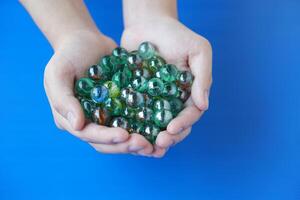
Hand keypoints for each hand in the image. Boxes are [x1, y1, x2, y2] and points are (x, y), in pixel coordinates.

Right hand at [44, 30, 153, 154]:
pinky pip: (133, 120)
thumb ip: (62, 99)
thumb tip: (77, 126)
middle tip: (145, 145)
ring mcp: (106, 115)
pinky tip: (160, 130)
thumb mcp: (57, 73)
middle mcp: (89, 121)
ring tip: (155, 144)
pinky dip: (145, 128)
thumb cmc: (67, 55)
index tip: (124, 136)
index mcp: (71, 118)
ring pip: (122, 136)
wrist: (84, 40)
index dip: (106, 138)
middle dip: (125, 145)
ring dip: (137, 142)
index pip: (88, 134)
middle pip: (107, 142)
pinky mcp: (120, 106)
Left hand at [121, 17, 211, 156]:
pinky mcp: (136, 97)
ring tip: (143, 145)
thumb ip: (203, 76)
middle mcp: (173, 101)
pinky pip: (134, 114)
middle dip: (168, 137)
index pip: (190, 114)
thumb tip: (204, 105)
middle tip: (158, 143)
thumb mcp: (198, 50)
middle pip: (173, 125)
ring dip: (150, 137)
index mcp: (189, 93)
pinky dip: (132, 125)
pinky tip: (126, 132)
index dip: (183, 124)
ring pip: (154, 125)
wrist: (148, 24)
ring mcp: (154, 101)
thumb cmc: (176, 35)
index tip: (171, 129)